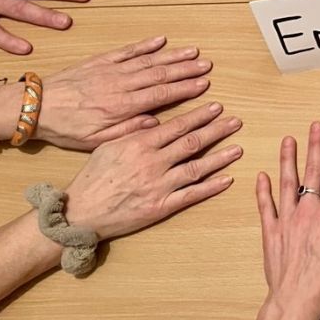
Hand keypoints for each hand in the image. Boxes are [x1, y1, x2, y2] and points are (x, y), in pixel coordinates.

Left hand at [37, 36, 212, 149]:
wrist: (36, 107)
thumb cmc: (66, 128)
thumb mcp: (96, 141)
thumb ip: (127, 131)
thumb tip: (155, 124)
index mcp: (120, 107)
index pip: (161, 96)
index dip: (185, 89)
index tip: (203, 84)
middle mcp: (119, 85)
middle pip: (160, 75)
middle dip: (186, 69)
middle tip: (206, 65)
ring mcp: (110, 70)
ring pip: (148, 61)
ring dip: (172, 55)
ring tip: (193, 52)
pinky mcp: (100, 61)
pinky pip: (127, 51)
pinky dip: (145, 45)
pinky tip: (161, 40)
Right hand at [64, 102, 241, 239]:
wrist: (80, 212)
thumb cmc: (92, 177)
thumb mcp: (107, 145)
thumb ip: (132, 131)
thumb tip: (155, 120)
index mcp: (139, 144)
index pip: (177, 125)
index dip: (200, 115)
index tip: (216, 107)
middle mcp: (153, 163)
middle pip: (192, 142)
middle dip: (217, 130)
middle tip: (235, 121)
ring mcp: (159, 186)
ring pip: (197, 167)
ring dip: (220, 157)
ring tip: (238, 147)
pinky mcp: (161, 207)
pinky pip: (192, 195)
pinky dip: (211, 186)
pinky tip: (227, 178)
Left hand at [252, 123, 319, 319]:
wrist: (296, 300)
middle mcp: (307, 211)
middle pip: (313, 172)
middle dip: (316, 147)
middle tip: (316, 126)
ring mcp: (286, 220)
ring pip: (286, 182)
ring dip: (288, 160)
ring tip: (288, 140)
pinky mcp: (271, 231)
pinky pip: (266, 206)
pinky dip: (263, 190)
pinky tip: (261, 176)